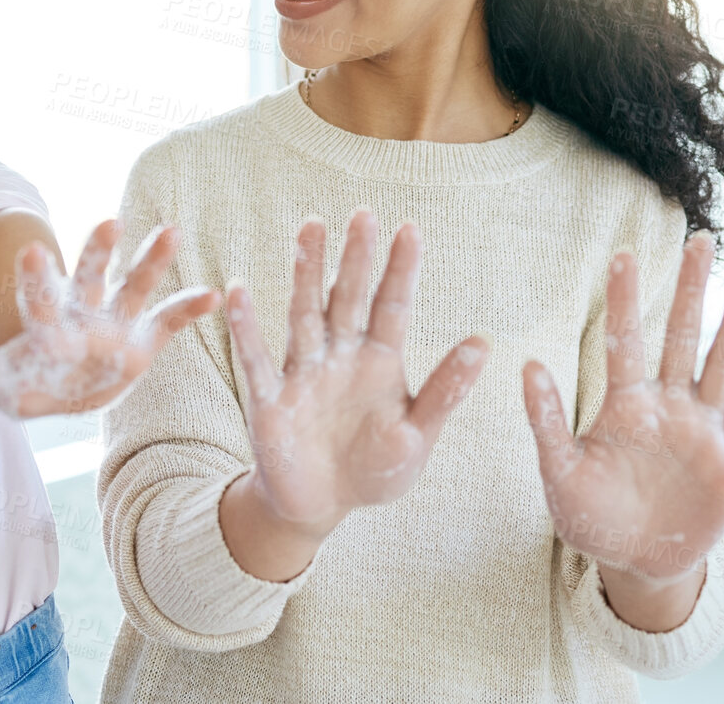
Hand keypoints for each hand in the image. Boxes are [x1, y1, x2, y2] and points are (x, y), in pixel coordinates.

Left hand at [0, 219, 221, 417]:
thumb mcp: (2, 388)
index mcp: (48, 325)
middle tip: (109, 222)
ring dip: (152, 260)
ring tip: (171, 231)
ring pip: (134, 286)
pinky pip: (169, 321)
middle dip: (98, 250)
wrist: (64, 391)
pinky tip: (215, 294)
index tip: (31, 250)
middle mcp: (83, 314)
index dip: (34, 277)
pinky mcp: (142, 341)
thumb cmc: (28, 385)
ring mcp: (115, 324)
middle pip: (90, 277)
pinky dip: (190, 308)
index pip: (40, 297)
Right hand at [228, 211, 489, 538]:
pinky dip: (247, 327)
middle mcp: (340, 356)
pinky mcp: (269, 399)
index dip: (400, 269)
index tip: (410, 228)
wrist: (320, 508)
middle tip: (362, 215)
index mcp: (380, 362)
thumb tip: (484, 343)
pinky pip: (256, 359)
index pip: (392, 305)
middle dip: (355, 258)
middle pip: (347, 298)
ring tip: (310, 230)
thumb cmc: (373, 470)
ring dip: (306, 273)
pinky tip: (238, 291)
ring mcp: (303, 373)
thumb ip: (446, 391)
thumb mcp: (418, 435)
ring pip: (305, 314)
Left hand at [523, 232, 723, 589]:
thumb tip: (525, 365)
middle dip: (691, 289)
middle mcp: (668, 407)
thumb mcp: (560, 472)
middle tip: (700, 237)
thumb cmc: (591, 517)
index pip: (625, 341)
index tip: (621, 254)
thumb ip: (546, 421)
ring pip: (723, 363)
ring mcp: (703, 432)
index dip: (625, 299)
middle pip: (681, 337)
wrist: (635, 562)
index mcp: (624, 407)